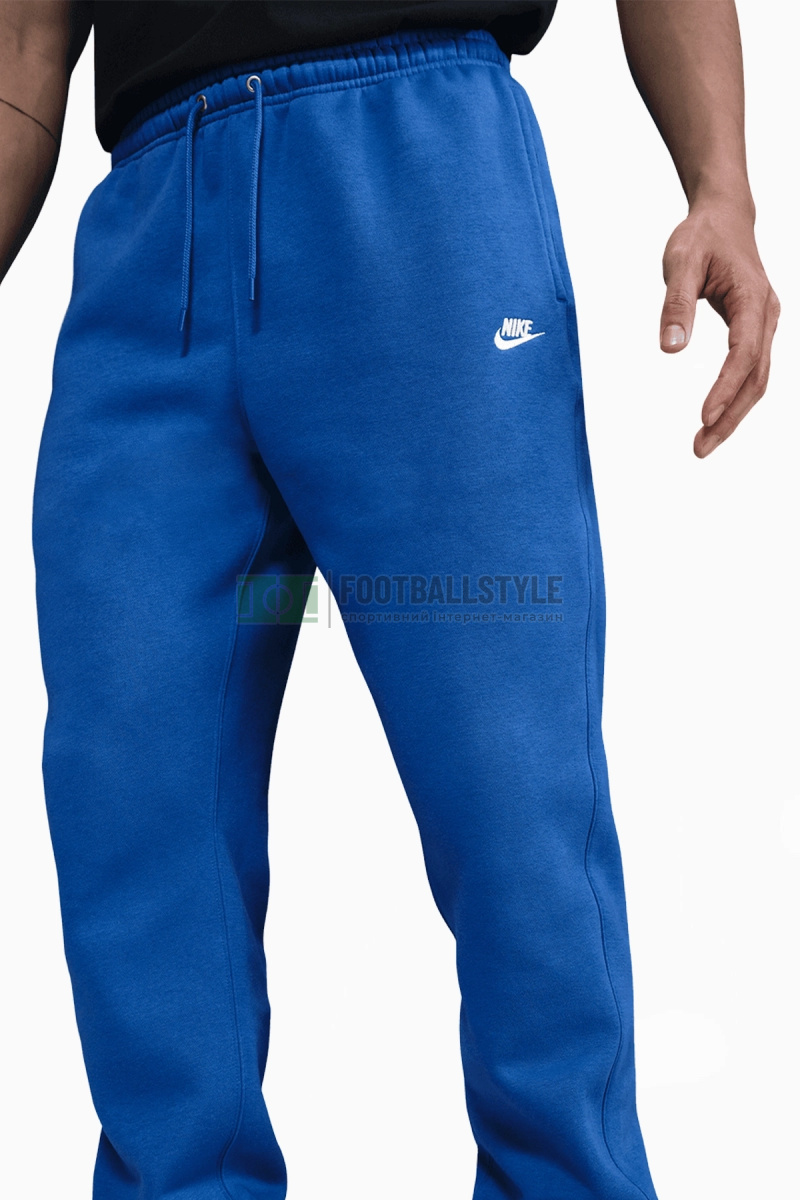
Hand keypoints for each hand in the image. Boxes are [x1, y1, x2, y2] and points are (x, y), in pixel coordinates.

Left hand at [659, 199, 779, 457]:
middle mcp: (767, 316)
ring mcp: (765, 324)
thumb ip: (676, 306)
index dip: (725, 389)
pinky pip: (751, 371)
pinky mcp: (756, 330)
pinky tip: (715, 418)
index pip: (742, 354)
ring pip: (757, 380)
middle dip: (729, 417)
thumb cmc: (702, 236)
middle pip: (756, 378)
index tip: (703, 417)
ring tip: (703, 443)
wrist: (724, 216)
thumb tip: (670, 348)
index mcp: (753, 300)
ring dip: (733, 414)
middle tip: (699, 449)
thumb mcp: (681, 262)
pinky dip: (735, 398)